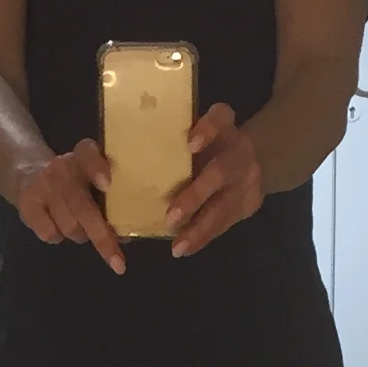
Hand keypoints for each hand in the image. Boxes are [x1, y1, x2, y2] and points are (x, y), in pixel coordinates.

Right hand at [12, 140, 124, 273]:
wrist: (29, 176)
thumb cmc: (74, 183)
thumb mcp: (92, 180)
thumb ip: (110, 200)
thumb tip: (126, 235)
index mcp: (83, 156)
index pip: (88, 154)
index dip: (97, 168)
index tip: (107, 186)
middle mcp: (62, 167)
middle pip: (82, 206)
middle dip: (102, 236)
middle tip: (118, 261)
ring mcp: (42, 186)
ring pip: (69, 226)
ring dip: (80, 235)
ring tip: (80, 228)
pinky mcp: (27, 204)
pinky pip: (49, 233)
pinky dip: (58, 236)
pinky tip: (58, 226)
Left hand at [166, 102, 265, 257]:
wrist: (250, 159)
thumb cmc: (206, 144)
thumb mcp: (194, 133)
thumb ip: (170, 143)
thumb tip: (116, 169)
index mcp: (224, 125)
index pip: (221, 118)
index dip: (208, 130)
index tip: (190, 144)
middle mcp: (240, 148)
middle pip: (221, 171)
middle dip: (195, 196)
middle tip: (170, 217)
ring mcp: (249, 177)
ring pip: (225, 205)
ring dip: (199, 228)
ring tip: (178, 246)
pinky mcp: (251, 202)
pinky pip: (226, 223)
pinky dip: (204, 237)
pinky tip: (186, 248)